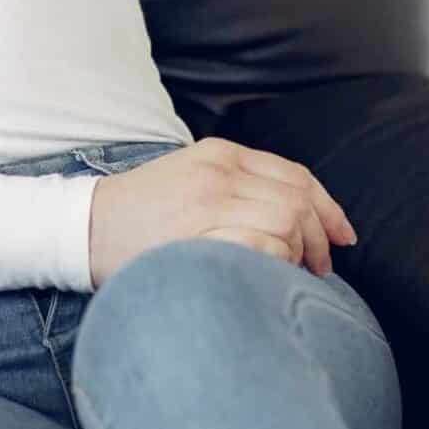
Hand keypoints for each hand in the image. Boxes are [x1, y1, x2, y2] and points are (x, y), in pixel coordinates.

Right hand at [87, 137, 357, 285]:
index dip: (328, 207)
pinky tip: (267, 276)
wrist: (84, 229)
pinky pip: (264, 242)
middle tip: (320, 268)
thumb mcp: (190, 180)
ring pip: (288, 220)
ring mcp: (209, 200)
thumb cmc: (140, 216)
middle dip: (320, 237)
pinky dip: (277, 261)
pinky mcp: (200, 232)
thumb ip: (238, 186)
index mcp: (220, 152)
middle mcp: (219, 170)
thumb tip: (295, 217)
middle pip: (299, 199)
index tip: (344, 236)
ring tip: (288, 274)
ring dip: (299, 253)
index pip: (295, 174)